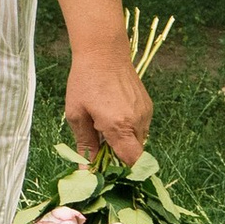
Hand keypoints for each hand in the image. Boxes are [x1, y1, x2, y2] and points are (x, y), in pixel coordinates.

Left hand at [65, 40, 151, 169]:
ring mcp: (146, 113)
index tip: (108, 170)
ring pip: (138, 140)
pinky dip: (128, 128)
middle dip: (118, 155)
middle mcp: (138, 122)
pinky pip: (140, 127)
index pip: (133, 161)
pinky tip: (112, 114)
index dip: (123, 170)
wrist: (103, 52)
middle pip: (135, 153)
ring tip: (103, 125)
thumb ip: (85, 145)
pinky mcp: (148, 106)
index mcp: (119, 126)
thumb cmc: (84, 82)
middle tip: (99, 145)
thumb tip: (86, 172)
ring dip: (123, 141)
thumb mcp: (76, 114)